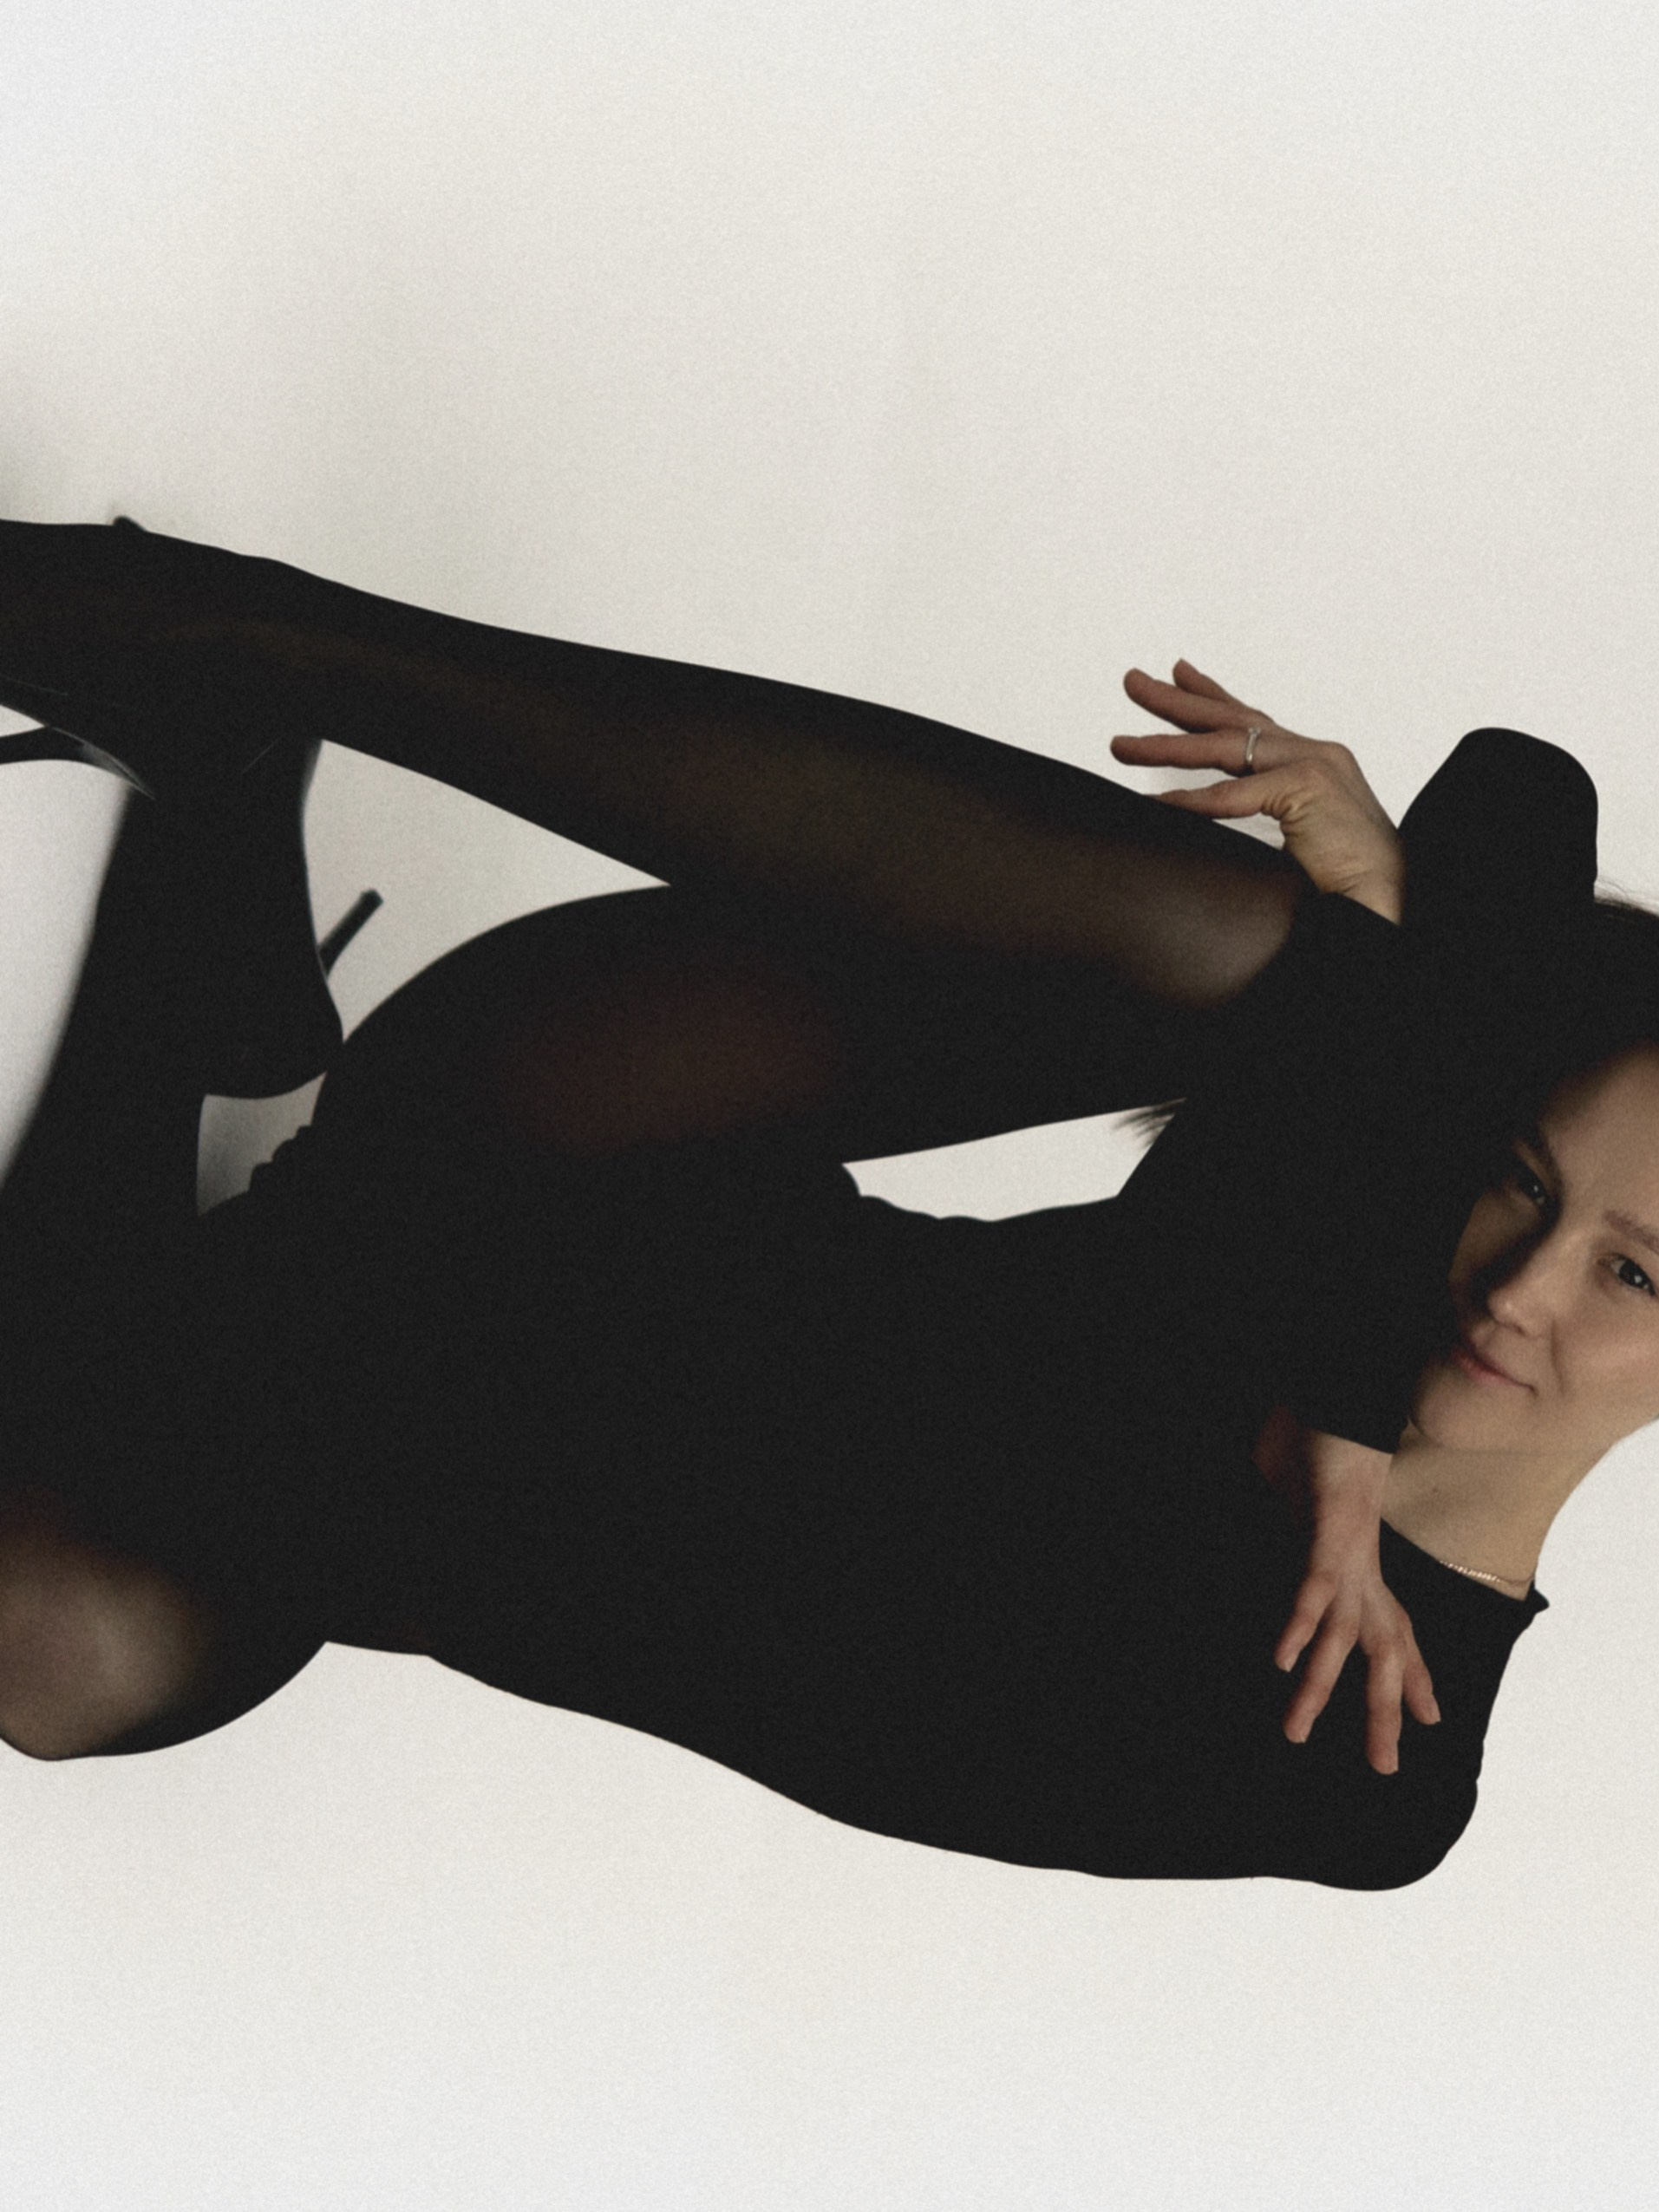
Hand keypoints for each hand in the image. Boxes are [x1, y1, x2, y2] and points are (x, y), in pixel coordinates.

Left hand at [1110, 661, 1404, 923]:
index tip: (1176, 673)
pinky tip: (1154, 801)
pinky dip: (1191, 799)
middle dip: (1177, 700)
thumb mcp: (1301, 835)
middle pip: (1232, 718)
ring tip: (1121, 746)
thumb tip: (1218, 813)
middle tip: (1131, 681)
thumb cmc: (1346, 879)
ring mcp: (1314, 764)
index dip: (1212, 695)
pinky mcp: (1308, 788)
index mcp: (1313, 759)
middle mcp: (1314, 751)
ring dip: (1166, 746)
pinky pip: (1233, 793)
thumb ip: (1268, 812)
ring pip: (1225, 747)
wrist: (1388, 903)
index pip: (1254, 719)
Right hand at [1251, 1409, 1439, 1775]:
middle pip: (1382, 1650)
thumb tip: (1259, 1536)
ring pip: (1344, 1632)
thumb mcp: (1297, 1497)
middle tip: (1385, 1769)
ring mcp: (1350, 1549)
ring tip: (1296, 1729)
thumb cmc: (1315, 1434)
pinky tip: (1285, 1657)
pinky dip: (1302, 1621)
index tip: (1427, 1718)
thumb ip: (1288, 1529)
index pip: (1394, 1626)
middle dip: (1382, 1712)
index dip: (1411, 1673)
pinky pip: (1317, 1585)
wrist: (1337, 1386)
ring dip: (1321, 1685)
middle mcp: (1364, 1562)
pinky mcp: (1330, 1527)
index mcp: (1360, 1557)